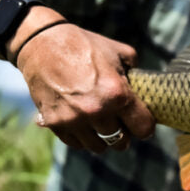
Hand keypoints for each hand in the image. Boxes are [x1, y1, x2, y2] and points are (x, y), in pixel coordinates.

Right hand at [17, 22, 154, 152]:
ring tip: (101, 124)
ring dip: (103, 138)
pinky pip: (76, 144)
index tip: (141, 122)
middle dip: (124, 133)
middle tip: (121, 123)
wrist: (42, 43)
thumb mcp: (120, 53)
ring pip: (99, 147)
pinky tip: (83, 123)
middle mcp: (96, 111)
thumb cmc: (85, 45)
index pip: (144, 129)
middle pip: (122, 141)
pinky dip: (82, 138)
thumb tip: (147, 92)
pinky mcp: (55, 123)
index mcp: (117, 94)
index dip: (145, 126)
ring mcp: (74, 119)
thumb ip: (137, 75)